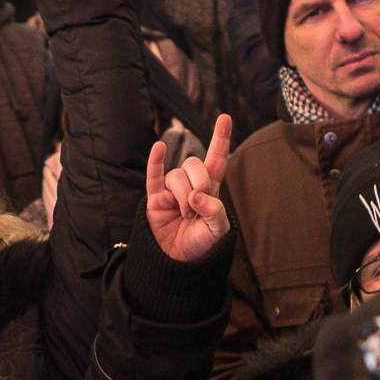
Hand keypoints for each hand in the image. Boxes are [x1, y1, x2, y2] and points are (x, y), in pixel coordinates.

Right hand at [144, 114, 231, 263]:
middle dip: (197, 182)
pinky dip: (155, 161)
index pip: (217, 160)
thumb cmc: (202, 246)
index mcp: (210, 191)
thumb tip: (197, 195)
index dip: (221, 139)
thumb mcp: (218, 231)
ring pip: (176, 175)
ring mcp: (172, 190)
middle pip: (194, 165)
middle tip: (196, 205)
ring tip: (184, 215)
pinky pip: (154, 175)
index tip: (225, 117)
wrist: (178, 262)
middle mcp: (191, 185)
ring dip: (182, 195)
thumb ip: (214, 211)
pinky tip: (159, 148)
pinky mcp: (155, 197)